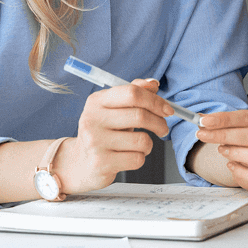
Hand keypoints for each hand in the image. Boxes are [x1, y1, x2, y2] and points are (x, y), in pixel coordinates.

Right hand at [60, 78, 172, 193]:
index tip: (168, 110)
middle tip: (163, 129)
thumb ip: (133, 94)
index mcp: (97, 101)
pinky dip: (140, 158)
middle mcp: (92, 119)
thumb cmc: (104, 133)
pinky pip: (137, 159)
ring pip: (142, 140)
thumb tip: (153, 84)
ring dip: (148, 144)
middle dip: (159, 123)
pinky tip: (129, 157)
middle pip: (140, 115)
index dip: (156, 101)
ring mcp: (94, 142)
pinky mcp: (100, 163)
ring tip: (140, 146)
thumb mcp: (113, 109)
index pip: (132, 93)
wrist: (80, 163)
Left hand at [194, 109, 247, 189]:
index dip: (225, 119)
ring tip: (221, 150)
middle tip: (204, 135)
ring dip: (237, 153)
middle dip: (225, 135)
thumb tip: (200, 119)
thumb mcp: (239, 126)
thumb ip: (222, 122)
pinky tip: (231, 165)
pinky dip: (241, 172)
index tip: (204, 122)